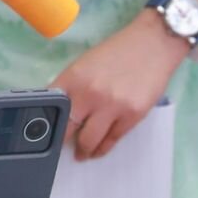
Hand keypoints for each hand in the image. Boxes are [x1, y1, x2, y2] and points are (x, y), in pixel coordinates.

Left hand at [50, 14, 184, 160]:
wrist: (153, 44)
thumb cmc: (117, 51)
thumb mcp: (85, 64)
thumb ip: (72, 86)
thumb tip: (60, 110)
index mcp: (73, 78)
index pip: (51, 108)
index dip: (46, 123)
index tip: (44, 133)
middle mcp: (90, 94)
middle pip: (67, 129)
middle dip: (61, 142)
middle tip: (59, 149)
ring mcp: (112, 106)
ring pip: (89, 141)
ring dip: (83, 151)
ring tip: (81, 154)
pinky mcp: (132, 115)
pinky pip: (112, 140)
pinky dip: (103, 148)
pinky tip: (98, 150)